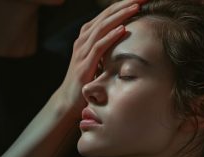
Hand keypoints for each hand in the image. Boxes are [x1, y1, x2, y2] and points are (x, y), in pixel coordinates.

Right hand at [56, 0, 145, 117]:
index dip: (123, 4)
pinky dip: (110, 37)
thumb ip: (107, 47)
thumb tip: (126, 40)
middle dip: (124, 4)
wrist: (68, 100)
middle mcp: (83, 40)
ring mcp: (82, 52)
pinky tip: (122, 30)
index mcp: (87, 37)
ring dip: (119, 16)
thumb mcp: (97, 59)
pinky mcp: (84, 66)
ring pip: (101, 28)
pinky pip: (98, 47)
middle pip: (105, 16)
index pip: (106, 15)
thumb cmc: (86, 79)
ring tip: (135, 7)